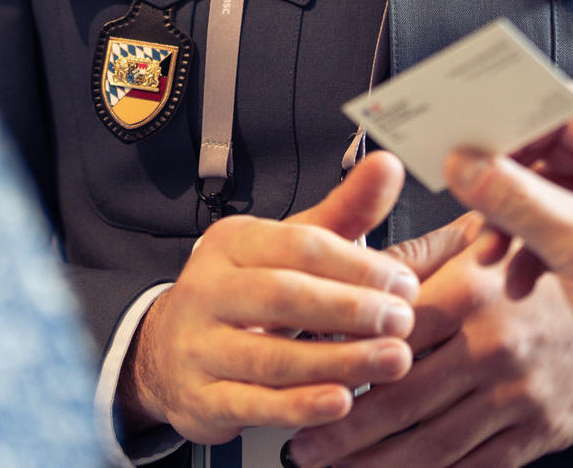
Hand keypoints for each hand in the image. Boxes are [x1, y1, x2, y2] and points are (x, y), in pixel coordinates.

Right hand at [119, 152, 420, 444]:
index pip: (299, 246)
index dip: (358, 266)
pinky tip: (340, 402)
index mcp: (233, 243)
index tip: (404, 284)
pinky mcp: (202, 398)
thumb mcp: (290, 248)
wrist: (169, 354)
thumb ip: (345, 211)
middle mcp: (209, 290)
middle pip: (284, 296)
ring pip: (272, 356)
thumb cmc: (247, 294)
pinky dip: (301, 406)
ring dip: (339, 361)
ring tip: (391, 360)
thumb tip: (387, 167)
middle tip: (402, 321)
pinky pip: (255, 404)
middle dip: (350, 309)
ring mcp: (199, 346)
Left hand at [282, 210, 572, 467]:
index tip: (304, 377)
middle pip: (402, 402)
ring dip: (376, 465)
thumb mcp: (486, 242)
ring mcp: (517, 396)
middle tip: (302, 447)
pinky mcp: (539, 432)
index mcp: (472, 295)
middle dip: (345, 431)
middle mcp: (493, 348)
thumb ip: (420, 255)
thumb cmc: (548, 273)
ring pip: (432, 444)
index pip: (392, 338)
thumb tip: (354, 261)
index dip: (343, 363)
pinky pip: (475, 466)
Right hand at [440, 87, 572, 437]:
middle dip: (503, 177)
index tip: (467, 127)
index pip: (567, 109)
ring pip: (538, 189)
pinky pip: (542, 225)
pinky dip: (522, 249)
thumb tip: (465, 164)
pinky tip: (516, 280)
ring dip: (508, 219)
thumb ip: (518, 200)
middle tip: (463, 188)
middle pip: (546, 149)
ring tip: (491, 249)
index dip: (514, 117)